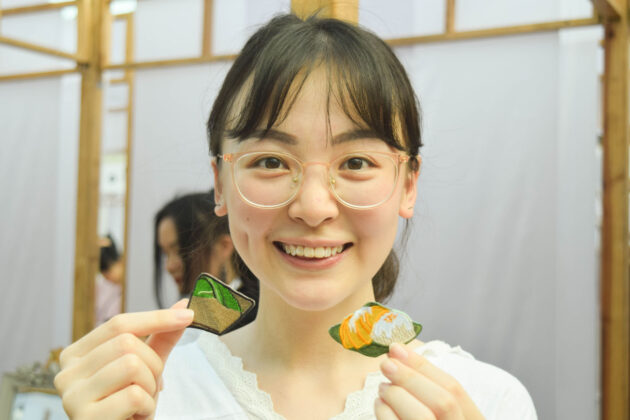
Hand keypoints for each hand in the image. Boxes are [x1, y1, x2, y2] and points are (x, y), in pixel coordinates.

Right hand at [54, 299, 193, 419]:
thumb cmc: (130, 408)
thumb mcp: (146, 368)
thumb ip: (161, 338)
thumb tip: (183, 305)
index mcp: (77, 354)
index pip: (119, 323)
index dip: (156, 318)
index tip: (188, 315)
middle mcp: (67, 373)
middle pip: (127, 343)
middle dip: (152, 365)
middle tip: (148, 387)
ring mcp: (72, 396)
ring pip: (132, 365)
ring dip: (150, 387)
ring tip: (140, 403)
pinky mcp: (85, 418)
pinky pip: (134, 395)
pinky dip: (146, 407)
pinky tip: (134, 416)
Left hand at [375, 342, 484, 419]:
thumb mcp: (442, 412)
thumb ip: (428, 389)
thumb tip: (398, 353)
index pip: (455, 389)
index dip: (424, 366)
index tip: (397, 348)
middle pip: (443, 403)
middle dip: (411, 378)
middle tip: (386, 364)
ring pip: (423, 418)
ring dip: (397, 396)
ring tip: (383, 387)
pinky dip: (385, 415)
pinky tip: (379, 405)